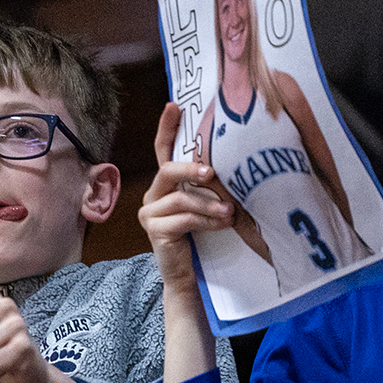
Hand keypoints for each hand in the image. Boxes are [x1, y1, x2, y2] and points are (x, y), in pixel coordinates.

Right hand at [140, 103, 241, 289]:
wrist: (189, 276)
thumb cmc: (204, 237)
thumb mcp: (209, 205)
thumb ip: (211, 187)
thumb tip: (232, 165)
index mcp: (165, 186)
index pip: (163, 150)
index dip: (167, 128)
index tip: (174, 105)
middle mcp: (152, 196)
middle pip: (167, 170)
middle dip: (191, 169)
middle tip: (212, 174)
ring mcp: (150, 213)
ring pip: (181, 198)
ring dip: (209, 205)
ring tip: (230, 213)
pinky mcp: (155, 231)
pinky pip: (184, 219)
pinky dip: (207, 221)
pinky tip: (222, 224)